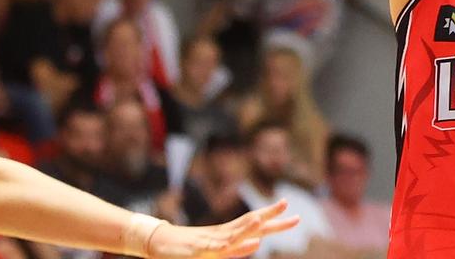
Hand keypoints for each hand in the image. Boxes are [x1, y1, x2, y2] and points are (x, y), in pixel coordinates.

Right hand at [146, 200, 298, 258]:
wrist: (162, 244)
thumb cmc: (191, 247)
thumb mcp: (218, 249)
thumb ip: (238, 247)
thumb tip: (258, 242)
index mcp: (229, 233)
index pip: (256, 223)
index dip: (274, 217)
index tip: (292, 212)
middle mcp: (223, 234)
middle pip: (249, 223)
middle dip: (267, 216)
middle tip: (286, 204)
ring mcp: (210, 241)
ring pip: (231, 233)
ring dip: (246, 227)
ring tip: (261, 220)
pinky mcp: (198, 251)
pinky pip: (212, 249)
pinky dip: (222, 246)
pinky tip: (228, 243)